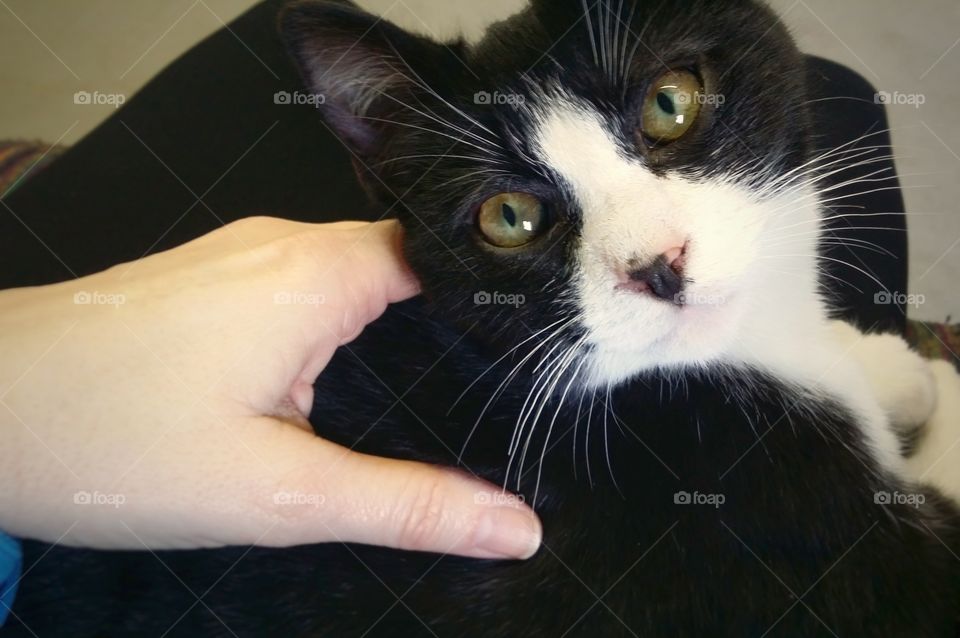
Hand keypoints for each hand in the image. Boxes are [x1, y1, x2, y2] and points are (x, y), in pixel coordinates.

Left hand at [0, 218, 540, 559]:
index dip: (487, 302)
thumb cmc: (115, 443)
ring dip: (378, 329)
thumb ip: (405, 506)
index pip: (442, 256)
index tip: (520, 358)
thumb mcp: (280, 495)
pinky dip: (327, 327)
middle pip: (398, 264)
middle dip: (436, 325)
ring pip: (345, 276)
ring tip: (406, 391)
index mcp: (318, 275)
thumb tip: (513, 527)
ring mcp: (239, 255)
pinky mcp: (209, 278)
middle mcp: (282, 245)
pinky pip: (297, 286)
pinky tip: (318, 385)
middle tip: (474, 393)